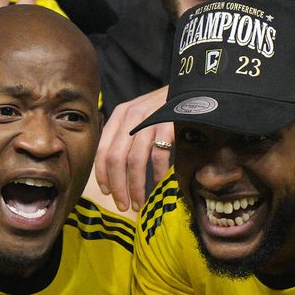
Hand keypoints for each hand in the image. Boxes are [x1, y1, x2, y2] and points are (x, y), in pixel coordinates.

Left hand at [95, 87, 171, 213]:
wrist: (191, 90)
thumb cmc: (164, 109)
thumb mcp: (139, 116)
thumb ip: (126, 136)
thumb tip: (115, 171)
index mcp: (120, 115)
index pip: (102, 150)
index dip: (102, 175)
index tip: (107, 192)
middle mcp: (131, 116)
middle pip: (115, 159)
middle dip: (117, 186)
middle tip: (123, 205)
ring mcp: (149, 119)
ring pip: (134, 160)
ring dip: (135, 186)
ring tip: (138, 202)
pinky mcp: (168, 124)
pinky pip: (158, 155)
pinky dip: (157, 173)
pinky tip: (159, 183)